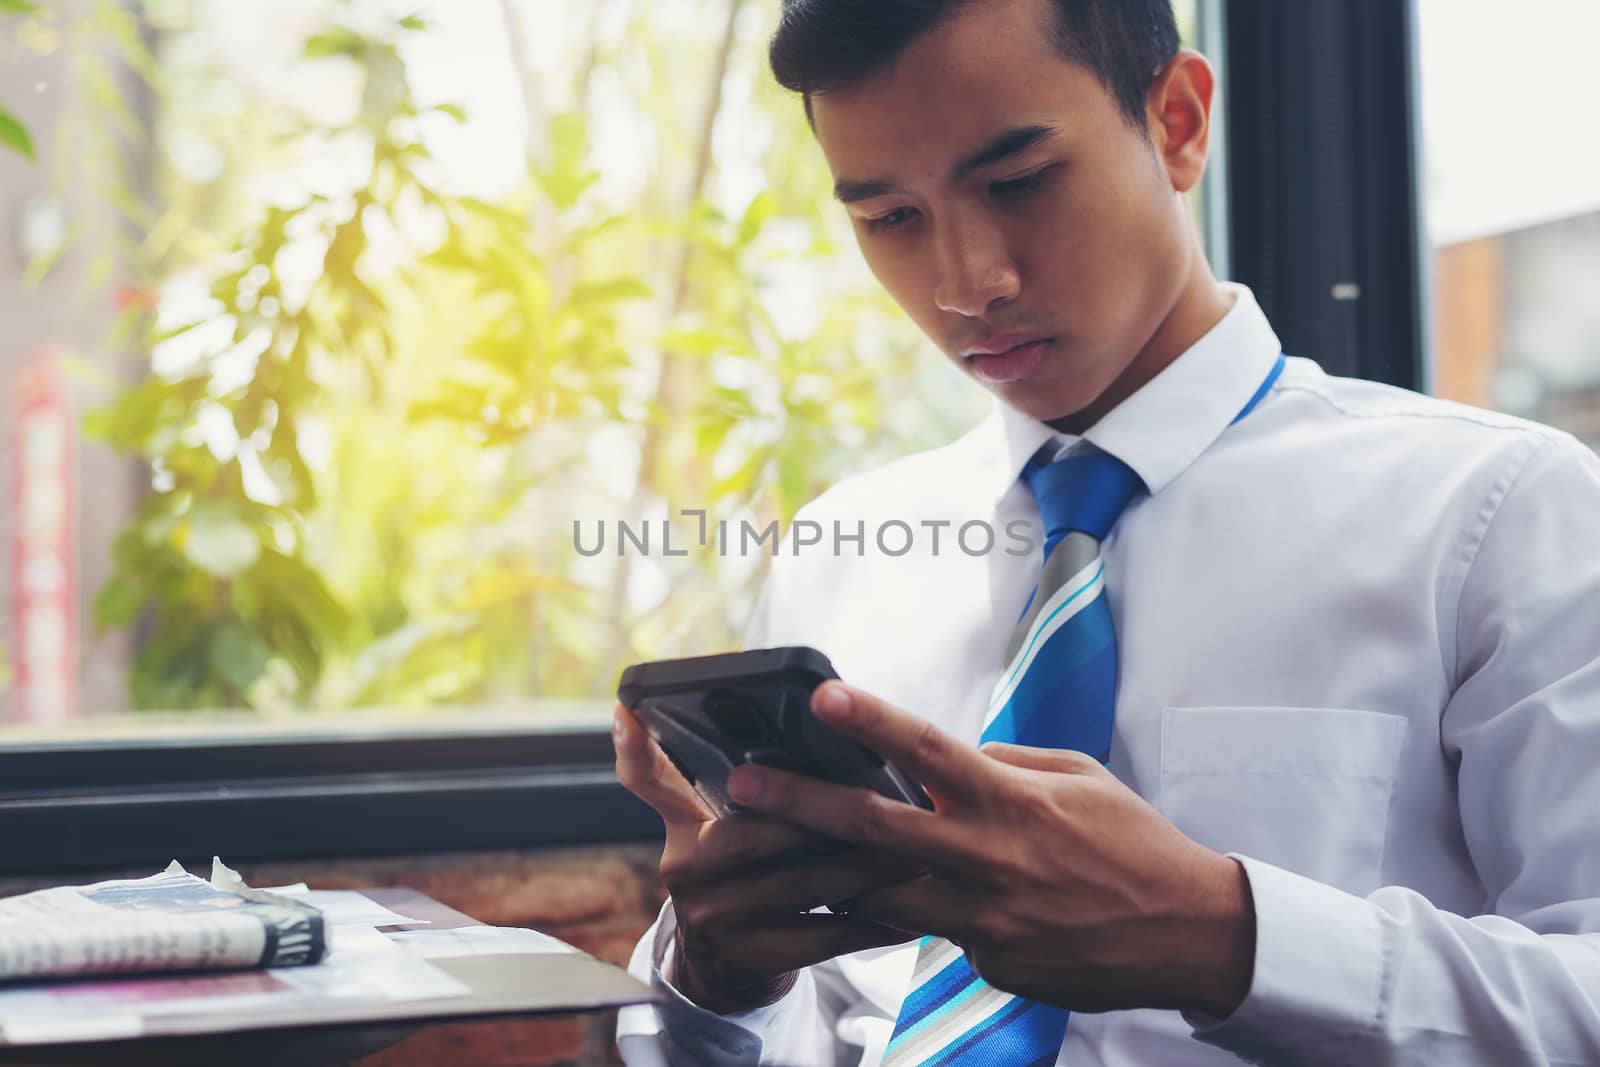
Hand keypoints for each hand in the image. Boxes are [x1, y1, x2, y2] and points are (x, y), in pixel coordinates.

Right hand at [612, 703, 917, 1013]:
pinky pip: (821, 936)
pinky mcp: (746, 960)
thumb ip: (742, 782)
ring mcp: (711, 917)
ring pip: (802, 882)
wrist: (726, 968)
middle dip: (832, 818)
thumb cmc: (748, 873)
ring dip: (867, 869)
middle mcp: (684, 867)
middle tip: (894, 802)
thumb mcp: (723, 824)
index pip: (645, 777)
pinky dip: (870, 922)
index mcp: (681, 821)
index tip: (629, 710)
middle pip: (759, 830)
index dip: (633, 746)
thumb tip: (799, 722)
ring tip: (917, 851)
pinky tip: (908, 910)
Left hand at [722, 683, 1256, 1017]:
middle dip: (800, 805)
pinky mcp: (989, 963)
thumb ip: (1004, 764)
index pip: (930, 749)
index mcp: (1012, 799)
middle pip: (875, 828)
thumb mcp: (1077, 778)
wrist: (1187, 934)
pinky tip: (923, 901)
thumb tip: (950, 756)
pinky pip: (936, 932)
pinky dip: (923, 911)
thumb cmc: (1133, 843)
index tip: (821, 698)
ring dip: (832, 872)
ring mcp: (984, 918)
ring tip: (779, 854)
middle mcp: (989, 857)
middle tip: (742, 789)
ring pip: (884, 892)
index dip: (873, 721)